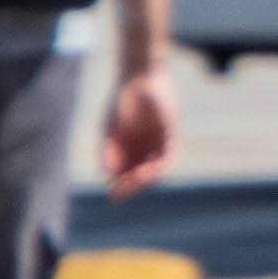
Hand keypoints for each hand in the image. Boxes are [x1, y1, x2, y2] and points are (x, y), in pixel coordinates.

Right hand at [101, 66, 181, 200]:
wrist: (136, 81)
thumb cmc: (120, 104)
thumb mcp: (109, 132)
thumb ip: (107, 153)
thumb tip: (106, 178)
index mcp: (130, 151)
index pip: (128, 176)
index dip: (122, 188)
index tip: (113, 198)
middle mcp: (146, 150)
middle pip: (142, 176)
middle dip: (132, 186)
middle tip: (122, 194)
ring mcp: (159, 144)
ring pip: (156, 169)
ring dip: (146, 179)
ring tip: (134, 182)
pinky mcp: (171, 136)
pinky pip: (168, 156)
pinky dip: (158, 166)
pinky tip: (147, 171)